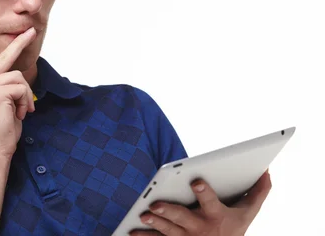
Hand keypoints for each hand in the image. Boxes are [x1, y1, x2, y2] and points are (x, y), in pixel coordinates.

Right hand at [0, 17, 36, 158]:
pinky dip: (26, 102)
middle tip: (31, 31)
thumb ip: (1, 86)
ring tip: (22, 110)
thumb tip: (17, 77)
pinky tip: (20, 114)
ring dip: (25, 95)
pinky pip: (21, 87)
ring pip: (18, 76)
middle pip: (3, 54)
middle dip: (19, 42)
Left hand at [130, 170, 271, 235]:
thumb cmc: (234, 228)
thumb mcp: (248, 212)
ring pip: (168, 231)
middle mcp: (200, 228)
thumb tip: (266, 169)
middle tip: (154, 204)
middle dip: (169, 212)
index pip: (211, 202)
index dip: (204, 192)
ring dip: (154, 224)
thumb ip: (258, 191)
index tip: (196, 181)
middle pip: (183, 218)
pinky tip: (131, 231)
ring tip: (143, 215)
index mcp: (216, 216)